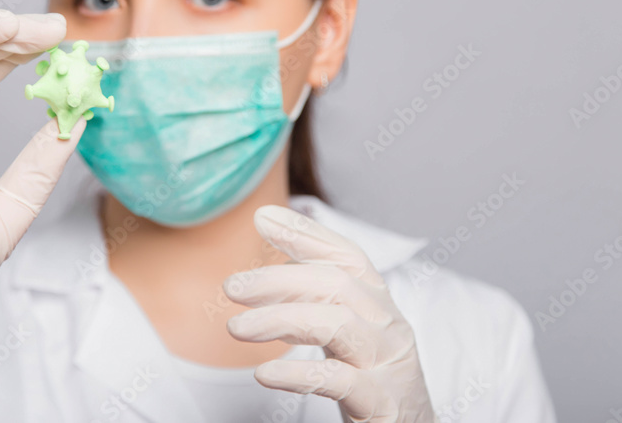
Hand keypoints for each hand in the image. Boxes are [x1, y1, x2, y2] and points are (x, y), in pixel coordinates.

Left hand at [224, 204, 436, 422]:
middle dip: (279, 279)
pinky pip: (341, 380)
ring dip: (280, 319)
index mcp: (380, 308)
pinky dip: (299, 372)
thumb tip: (275, 267)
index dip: (307, 234)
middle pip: (336, 285)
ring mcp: (389, 365)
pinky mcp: (383, 404)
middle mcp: (389, 328)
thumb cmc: (373, 386)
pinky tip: (264, 373)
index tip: (263, 218)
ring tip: (235, 327)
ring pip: (337, 324)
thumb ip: (320, 303)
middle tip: (231, 287)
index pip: (347, 257)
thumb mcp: (348, 338)